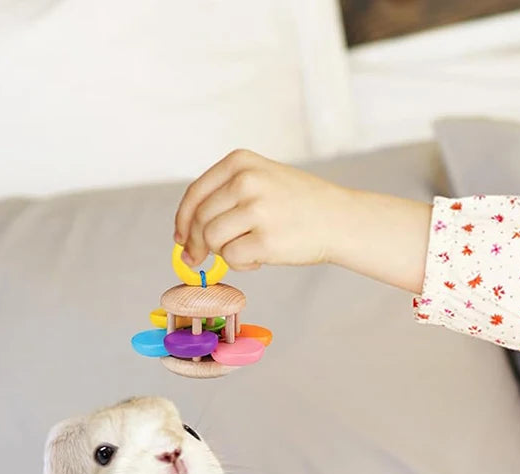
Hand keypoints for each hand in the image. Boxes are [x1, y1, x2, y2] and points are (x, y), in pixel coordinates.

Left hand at [174, 149, 431, 292]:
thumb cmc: (300, 204)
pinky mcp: (265, 240)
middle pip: (200, 220)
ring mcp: (256, 211)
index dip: (182, 220)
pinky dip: (241, 264)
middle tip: (197, 258)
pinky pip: (232, 259)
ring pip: (212, 240)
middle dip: (196, 244)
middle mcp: (246, 182)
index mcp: (240, 162)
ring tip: (247, 250)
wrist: (340, 219)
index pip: (195, 194)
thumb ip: (226, 195)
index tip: (180, 238)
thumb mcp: (262, 179)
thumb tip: (186, 232)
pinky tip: (259, 259)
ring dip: (223, 252)